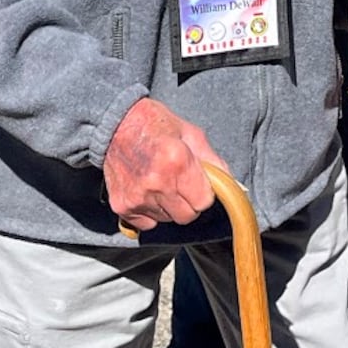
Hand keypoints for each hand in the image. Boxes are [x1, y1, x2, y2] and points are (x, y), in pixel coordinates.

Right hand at [102, 97, 226, 231]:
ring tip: (160, 182)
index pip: (204, 202)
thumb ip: (213, 162)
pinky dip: (150, 212)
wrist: (114, 123)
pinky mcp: (122, 207)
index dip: (203, 193)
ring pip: (167, 220)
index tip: (197, 183)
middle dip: (188, 203)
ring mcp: (137, 198)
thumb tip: (232, 186)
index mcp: (178, 162)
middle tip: (180, 183)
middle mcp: (157, 183)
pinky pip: (147, 223)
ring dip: (169, 206)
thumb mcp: (191, 134)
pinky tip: (146, 190)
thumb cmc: (155, 124)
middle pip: (187, 216)